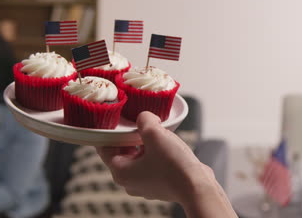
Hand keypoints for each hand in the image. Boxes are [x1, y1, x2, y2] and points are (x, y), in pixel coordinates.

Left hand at [97, 111, 213, 204]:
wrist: (197, 186)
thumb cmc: (173, 165)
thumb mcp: (155, 133)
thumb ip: (144, 120)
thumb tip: (144, 117)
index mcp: (120, 172)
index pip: (104, 147)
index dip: (109, 131)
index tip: (116, 119)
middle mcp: (129, 182)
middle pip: (122, 152)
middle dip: (130, 136)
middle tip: (139, 122)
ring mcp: (145, 184)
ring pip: (138, 157)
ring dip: (144, 144)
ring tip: (156, 131)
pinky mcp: (159, 184)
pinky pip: (151, 164)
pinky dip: (155, 153)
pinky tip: (166, 144)